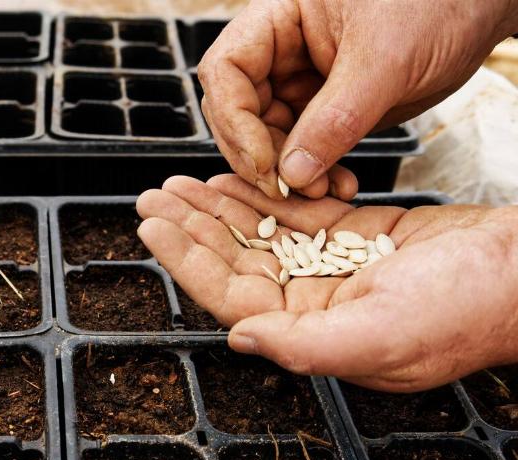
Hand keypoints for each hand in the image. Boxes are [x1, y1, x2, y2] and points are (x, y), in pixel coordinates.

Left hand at [136, 174, 517, 391]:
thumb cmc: (463, 311)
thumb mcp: (381, 335)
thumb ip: (304, 345)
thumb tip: (239, 339)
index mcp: (314, 333)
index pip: (232, 295)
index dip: (188, 261)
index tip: (154, 229)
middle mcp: (315, 303)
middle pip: (236, 260)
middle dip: (193, 228)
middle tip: (155, 197)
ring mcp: (332, 267)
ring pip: (260, 232)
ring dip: (220, 207)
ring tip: (183, 184)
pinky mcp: (354, 235)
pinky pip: (295, 211)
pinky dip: (263, 193)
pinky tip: (234, 179)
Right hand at [198, 0, 517, 198]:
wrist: (482, 12)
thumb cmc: (439, 4)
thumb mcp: (386, 61)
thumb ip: (335, 118)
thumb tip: (292, 174)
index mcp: (280, 18)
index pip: (227, 69)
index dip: (234, 119)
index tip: (263, 162)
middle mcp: (282, 50)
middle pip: (238, 108)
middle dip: (259, 153)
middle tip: (285, 189)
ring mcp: (301, 80)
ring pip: (269, 135)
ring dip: (289, 171)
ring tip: (320, 192)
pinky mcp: (326, 108)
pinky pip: (304, 147)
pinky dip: (315, 172)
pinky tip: (336, 184)